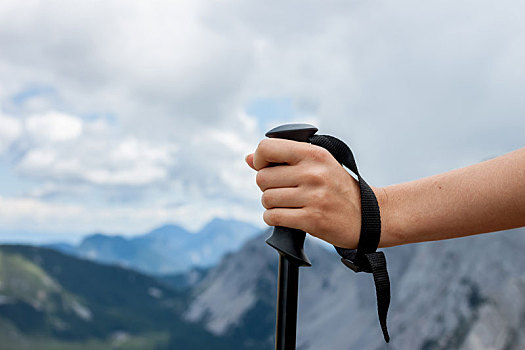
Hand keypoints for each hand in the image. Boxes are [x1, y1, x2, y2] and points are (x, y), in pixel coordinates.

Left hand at [246, 138, 363, 248]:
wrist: (369, 216)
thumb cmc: (339, 188)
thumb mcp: (319, 164)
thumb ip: (284, 159)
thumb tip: (249, 159)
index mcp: (313, 153)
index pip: (267, 148)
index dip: (260, 160)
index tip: (265, 168)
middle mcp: (313, 173)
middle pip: (262, 178)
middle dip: (267, 187)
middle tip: (283, 191)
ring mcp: (313, 196)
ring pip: (266, 199)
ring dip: (271, 205)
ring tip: (288, 205)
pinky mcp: (312, 219)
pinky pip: (273, 217)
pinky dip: (274, 219)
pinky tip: (287, 217)